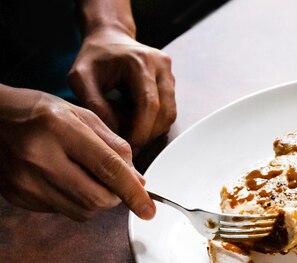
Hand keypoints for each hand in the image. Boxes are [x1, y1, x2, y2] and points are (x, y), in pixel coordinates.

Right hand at [0, 86, 155, 220]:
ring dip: (96, 200)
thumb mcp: (80, 115)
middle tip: (114, 183)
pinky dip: (74, 201)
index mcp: (60, 129)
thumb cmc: (37, 112)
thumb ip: (113, 146)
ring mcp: (26, 181)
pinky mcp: (18, 196)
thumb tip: (138, 180)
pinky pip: (62, 211)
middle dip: (115, 196)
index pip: (109, 168)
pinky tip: (63, 179)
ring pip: (82, 211)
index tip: (148, 210)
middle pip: (97, 198)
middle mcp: (40, 157)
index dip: (134, 192)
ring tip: (85, 176)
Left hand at [68, 28, 176, 147]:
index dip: (141, 130)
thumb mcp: (80, 78)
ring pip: (170, 114)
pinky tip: (136, 122)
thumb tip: (114, 133)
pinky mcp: (171, 82)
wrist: (110, 38)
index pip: (149, 104)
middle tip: (129, 145)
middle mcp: (161, 66)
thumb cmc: (94, 57)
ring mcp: (169, 74)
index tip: (128, 145)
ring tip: (131, 132)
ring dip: (152, 130)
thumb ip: (94, 105)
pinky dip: (154, 123)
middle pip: (165, 112)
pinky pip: (169, 111)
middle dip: (148, 133)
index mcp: (140, 61)